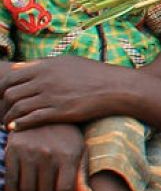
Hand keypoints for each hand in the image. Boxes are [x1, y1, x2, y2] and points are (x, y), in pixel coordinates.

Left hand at [2, 56, 136, 129]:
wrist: (118, 88)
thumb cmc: (94, 74)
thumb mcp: (67, 62)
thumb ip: (43, 65)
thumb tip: (21, 67)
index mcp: (45, 66)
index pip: (10, 77)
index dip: (0, 89)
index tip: (0, 97)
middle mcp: (45, 80)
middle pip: (10, 93)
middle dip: (1, 105)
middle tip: (1, 112)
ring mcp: (52, 96)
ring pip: (17, 108)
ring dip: (8, 117)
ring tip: (6, 123)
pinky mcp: (60, 112)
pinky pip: (31, 119)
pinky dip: (19, 124)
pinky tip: (15, 129)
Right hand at [4, 122, 87, 190]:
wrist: (44, 114)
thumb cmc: (67, 137)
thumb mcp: (79, 152)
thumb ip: (82, 175)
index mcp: (69, 156)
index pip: (65, 190)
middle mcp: (48, 155)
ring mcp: (29, 153)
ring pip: (27, 188)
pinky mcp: (13, 150)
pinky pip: (11, 178)